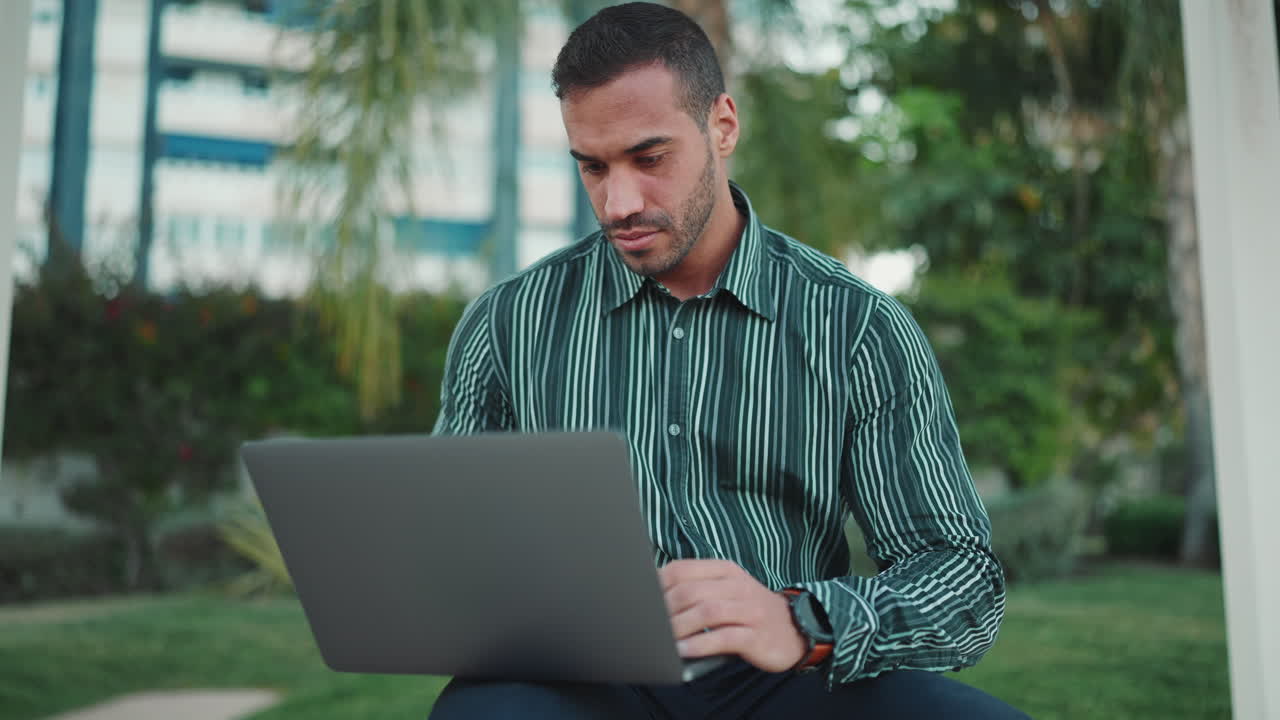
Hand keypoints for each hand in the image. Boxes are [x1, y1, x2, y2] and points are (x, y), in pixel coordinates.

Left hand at [659, 559, 807, 672]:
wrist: (795, 627)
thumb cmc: (750, 610)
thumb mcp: (727, 589)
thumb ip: (698, 587)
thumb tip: (656, 595)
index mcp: (725, 570)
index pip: (682, 569)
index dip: (658, 584)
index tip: (643, 600)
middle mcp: (737, 586)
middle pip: (690, 592)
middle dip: (665, 610)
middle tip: (651, 625)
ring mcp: (749, 610)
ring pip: (706, 612)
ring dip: (680, 627)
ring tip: (664, 639)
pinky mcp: (756, 635)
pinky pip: (724, 637)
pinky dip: (700, 644)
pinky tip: (685, 651)